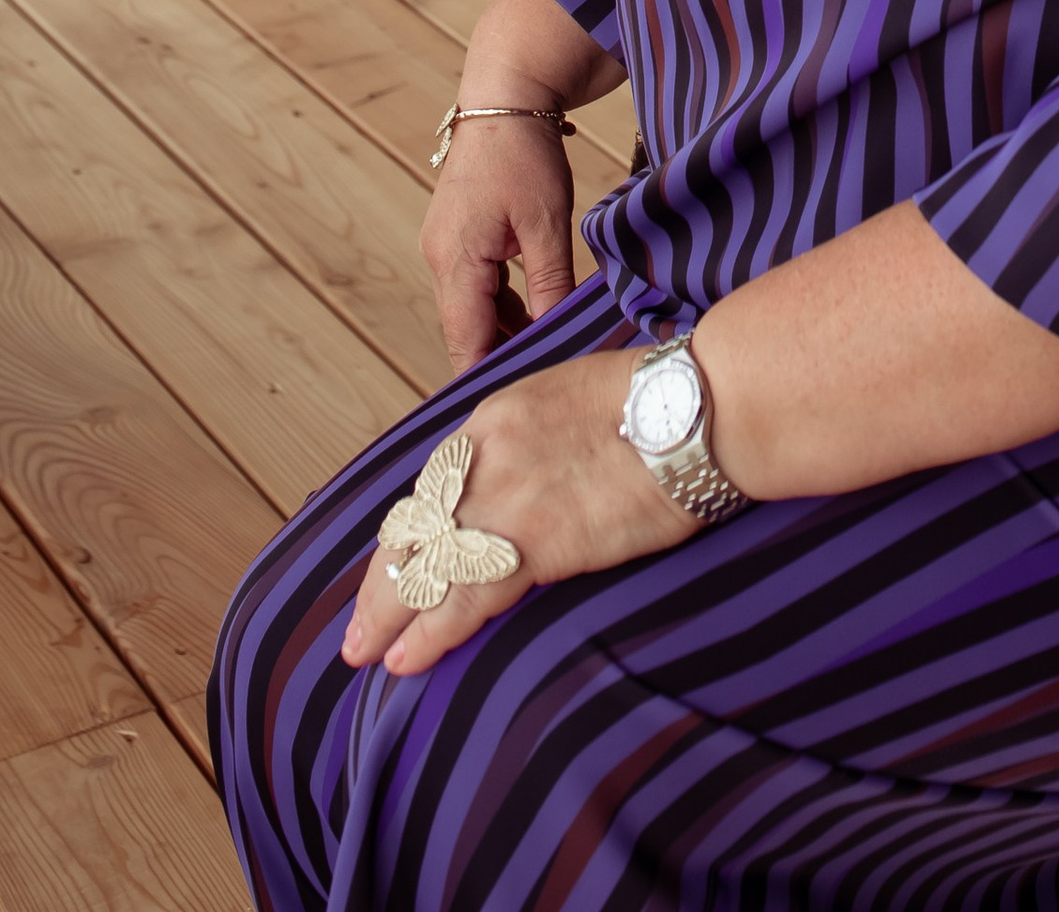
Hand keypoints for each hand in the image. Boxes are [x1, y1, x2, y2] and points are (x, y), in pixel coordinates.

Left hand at [343, 347, 689, 680]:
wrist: (698, 408)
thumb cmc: (657, 402)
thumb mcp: (572, 399)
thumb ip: (534, 440)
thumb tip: (528, 480)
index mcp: (495, 418)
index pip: (432, 488)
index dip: (408, 535)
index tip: (395, 565)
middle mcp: (486, 455)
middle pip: (415, 529)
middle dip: (383, 583)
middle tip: (360, 629)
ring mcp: (507, 499)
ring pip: (428, 569)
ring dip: (393, 617)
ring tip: (370, 653)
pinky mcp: (537, 541)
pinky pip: (466, 597)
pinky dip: (432, 633)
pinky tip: (409, 658)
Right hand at [421, 109, 581, 372]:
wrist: (504, 100)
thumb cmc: (523, 155)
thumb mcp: (545, 224)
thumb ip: (549, 285)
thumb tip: (555, 335)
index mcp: (455, 262)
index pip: (465, 343)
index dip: (490, 376)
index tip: (521, 402)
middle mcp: (441, 260)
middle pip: (467, 331)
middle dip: (503, 355)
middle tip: (548, 377)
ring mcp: (446, 248)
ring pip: (473, 310)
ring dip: (505, 329)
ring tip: (550, 345)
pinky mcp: (457, 237)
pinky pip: (476, 286)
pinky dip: (503, 303)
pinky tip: (538, 307)